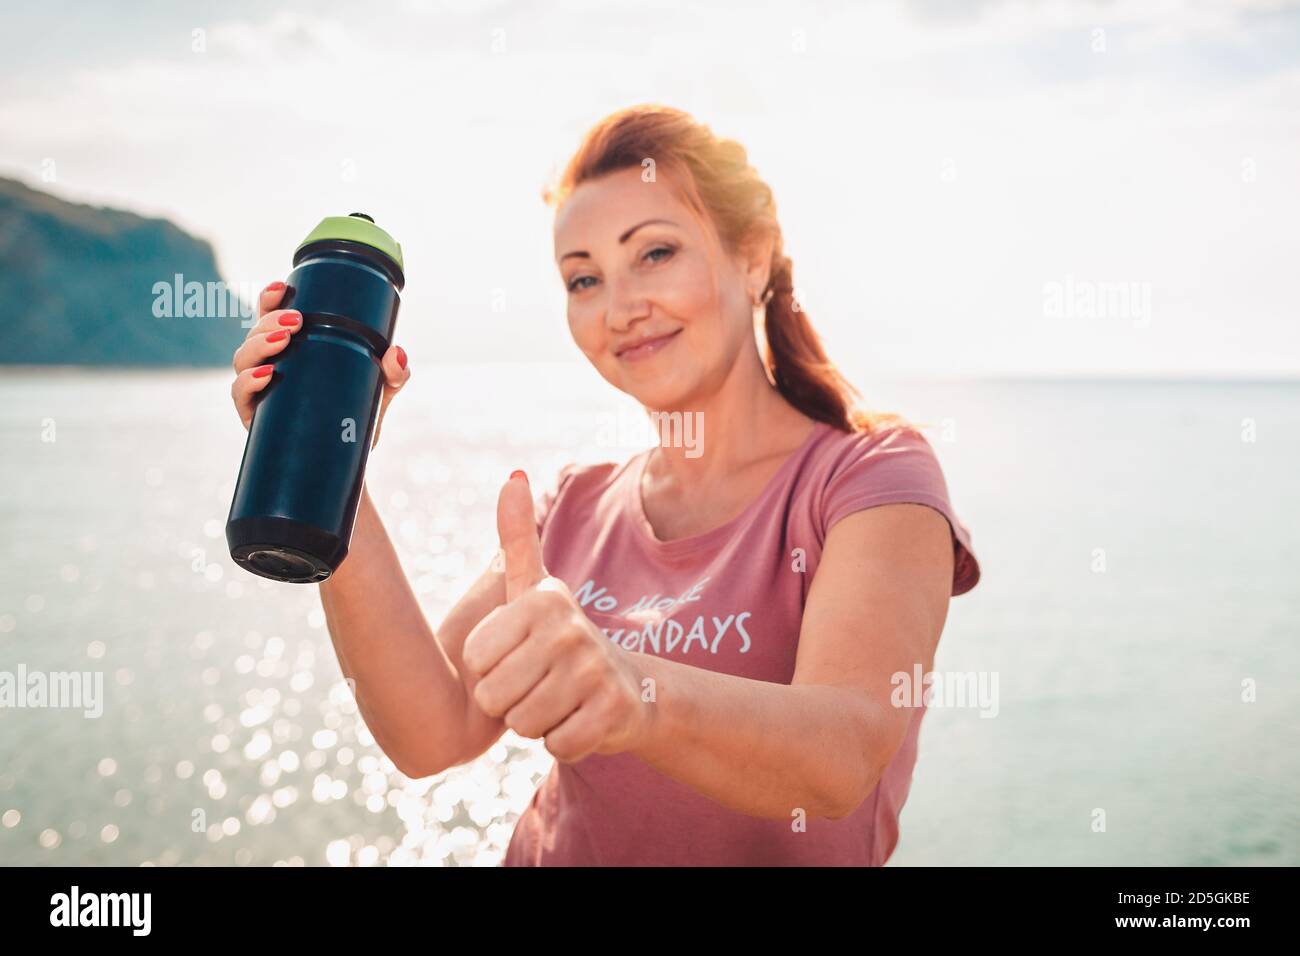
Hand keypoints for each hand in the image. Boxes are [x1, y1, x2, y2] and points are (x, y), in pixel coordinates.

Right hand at [230, 280, 409, 447]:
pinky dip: (248, 382)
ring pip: (242, 358)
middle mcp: (269, 366)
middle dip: (269, 320)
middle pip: (254, 333)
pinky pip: (240, 394)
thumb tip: (396, 352)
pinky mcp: (254, 417)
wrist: (348, 464)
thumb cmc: (357, 418)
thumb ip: (395, 373)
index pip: (272, 317)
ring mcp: (259, 391)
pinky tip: (267, 376)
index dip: (270, 298)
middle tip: (295, 321)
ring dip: (258, 344)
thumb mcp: (381, 391)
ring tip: (283, 341)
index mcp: (292, 351)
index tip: (281, 286)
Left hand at [461, 471, 652, 762]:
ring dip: (535, 723)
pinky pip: (555, 746)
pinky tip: (577, 720)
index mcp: (543, 601)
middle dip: (510, 702)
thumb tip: (513, 475)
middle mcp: (570, 630)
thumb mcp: (535, 588)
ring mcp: (594, 672)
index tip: (518, 657)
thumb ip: (517, 536)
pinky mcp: (612, 714)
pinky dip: (562, 742)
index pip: (475, 662)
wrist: (629, 688)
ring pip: (523, 725)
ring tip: (557, 700)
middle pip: (495, 697)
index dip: (488, 671)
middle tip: (538, 684)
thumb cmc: (561, 638)